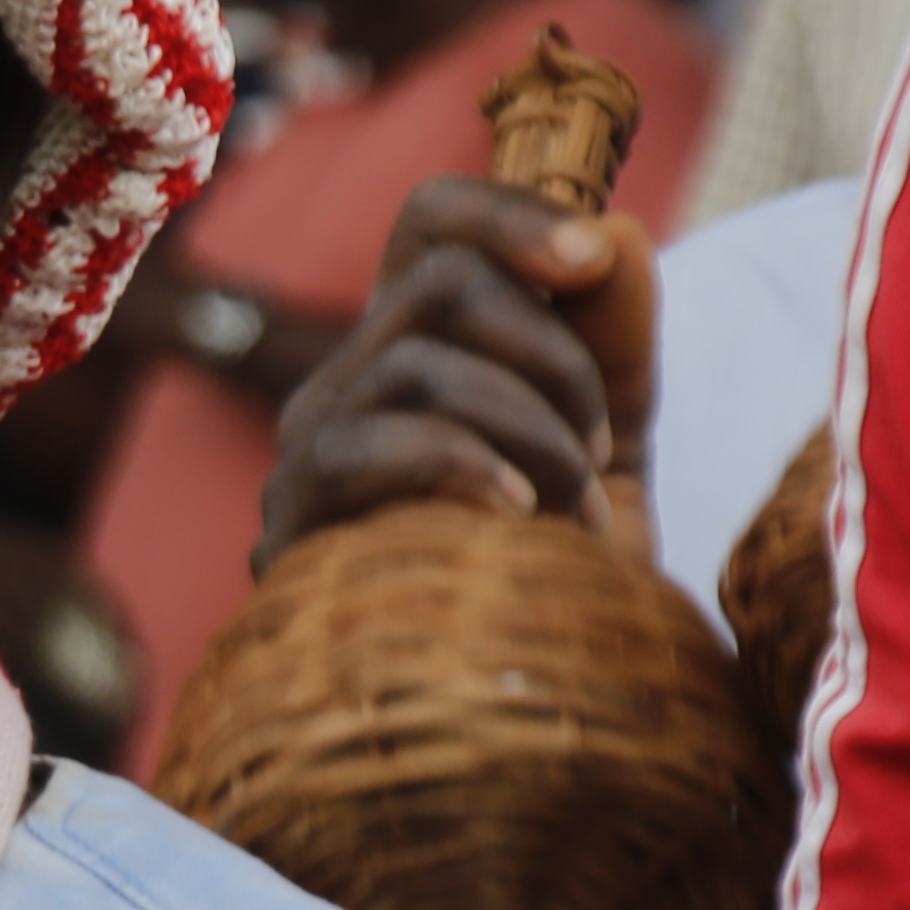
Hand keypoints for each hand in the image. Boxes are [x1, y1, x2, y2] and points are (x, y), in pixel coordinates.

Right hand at [255, 175, 631, 555]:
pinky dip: (465, 467)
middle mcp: (351, 374)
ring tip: (572, 509)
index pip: (432, 220)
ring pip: (419, 363)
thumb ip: (615, 327)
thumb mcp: (610, 428)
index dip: (510, 214)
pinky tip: (521, 520)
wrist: (524, 695)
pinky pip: (369, 445)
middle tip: (599, 449)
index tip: (591, 258)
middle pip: (439, 278)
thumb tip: (611, 235)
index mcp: (419, 336)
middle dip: (552, 355)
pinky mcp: (295, 516)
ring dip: (529, 428)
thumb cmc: (559, 558)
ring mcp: (311, 442)